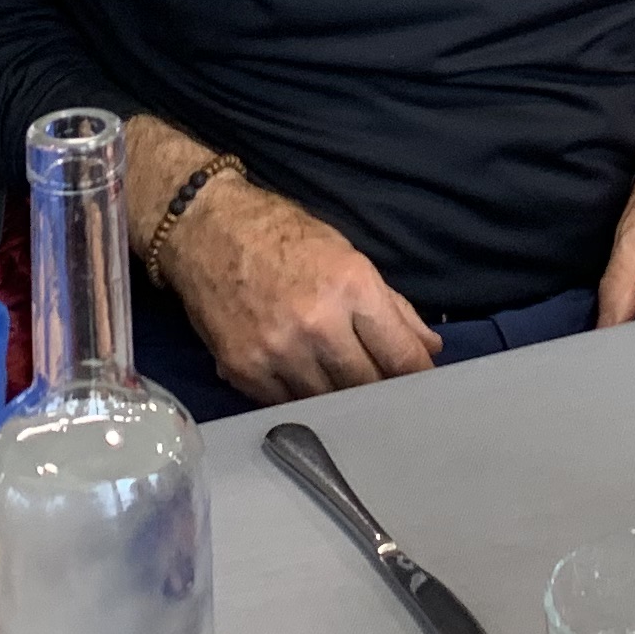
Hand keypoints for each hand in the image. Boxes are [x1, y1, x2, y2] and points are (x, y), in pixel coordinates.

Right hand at [161, 175, 442, 403]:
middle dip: (382, 391)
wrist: (206, 230)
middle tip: (389, 393)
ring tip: (346, 388)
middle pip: (367, 386)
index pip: (401, 355)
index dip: (419, 377)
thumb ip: (392, 306)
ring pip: (329, 403)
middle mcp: (316, 324)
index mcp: (351, 287)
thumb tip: (428, 348)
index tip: (425, 386)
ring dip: (342, 400)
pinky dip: (302, 399)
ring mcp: (277, 351)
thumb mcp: (348, 255)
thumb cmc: (283, 236)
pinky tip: (306, 383)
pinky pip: (287, 404)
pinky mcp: (243, 370)